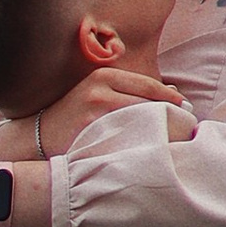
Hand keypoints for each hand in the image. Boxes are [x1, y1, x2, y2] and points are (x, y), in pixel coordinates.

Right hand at [35, 68, 184, 153]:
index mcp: (104, 76)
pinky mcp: (92, 130)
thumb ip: (128, 91)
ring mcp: (96, 109)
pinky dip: (142, 142)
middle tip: (187, 127)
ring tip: (175, 139)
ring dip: (161, 129)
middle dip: (170, 114)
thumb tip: (172, 93)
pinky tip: (152, 150)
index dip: (171, 98)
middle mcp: (100, 88)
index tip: (187, 109)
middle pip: (148, 101)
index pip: (148, 85)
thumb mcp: (96, 93)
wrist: (38, 136)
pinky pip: (127, 135)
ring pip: (141, 118)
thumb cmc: (74, 117)